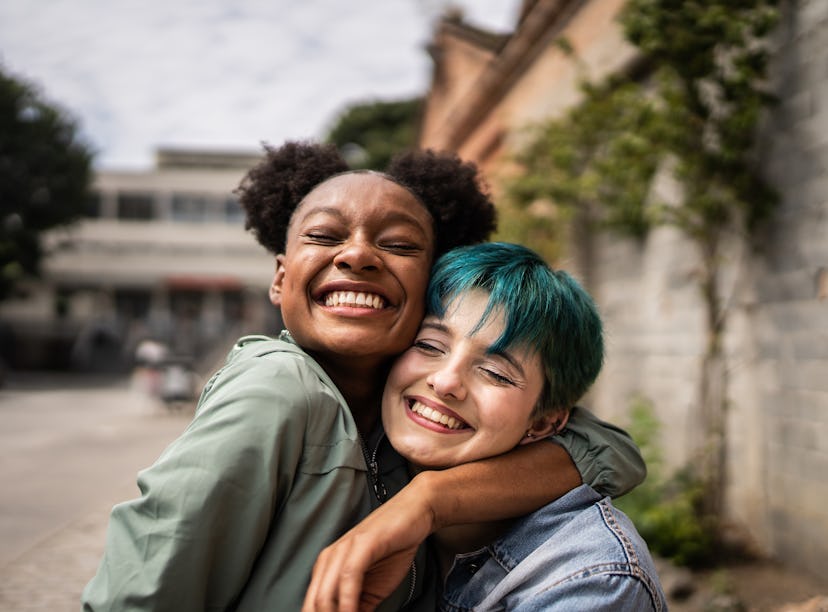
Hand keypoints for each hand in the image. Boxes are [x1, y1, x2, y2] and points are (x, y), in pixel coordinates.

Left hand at [302, 476, 435, 611]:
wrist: (414, 514)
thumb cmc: (394, 547)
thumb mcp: (373, 588)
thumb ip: (358, 607)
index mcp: (327, 568)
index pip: (313, 605)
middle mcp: (330, 558)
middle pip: (315, 603)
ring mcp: (344, 549)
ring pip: (325, 593)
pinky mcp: (361, 543)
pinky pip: (349, 577)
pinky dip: (348, 602)